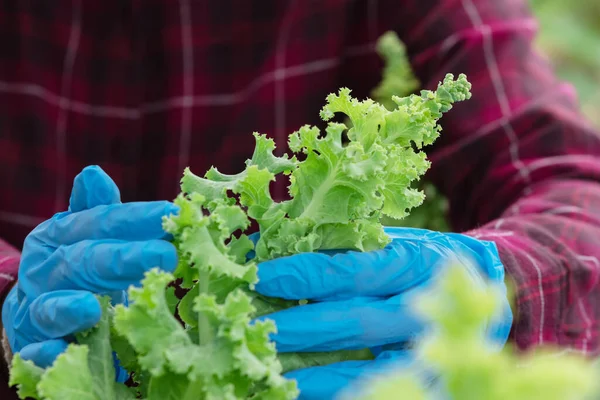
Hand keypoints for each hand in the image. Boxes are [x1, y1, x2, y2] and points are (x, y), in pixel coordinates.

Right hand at [2, 166, 177, 378]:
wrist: (32, 309)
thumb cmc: (74, 268)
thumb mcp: (83, 235)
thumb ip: (95, 210)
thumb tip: (94, 173)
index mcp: (59, 237)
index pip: (98, 222)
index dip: (134, 218)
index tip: (170, 212)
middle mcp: (46, 269)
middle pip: (83, 262)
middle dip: (123, 258)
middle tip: (166, 255)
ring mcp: (36, 309)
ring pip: (51, 307)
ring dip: (70, 308)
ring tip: (92, 308)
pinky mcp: (33, 346)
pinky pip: (36, 352)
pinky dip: (45, 353)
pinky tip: (57, 352)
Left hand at [254, 227, 512, 398]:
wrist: (484, 285)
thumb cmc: (421, 257)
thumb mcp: (388, 237)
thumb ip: (336, 243)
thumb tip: (268, 244)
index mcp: (413, 262)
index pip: (350, 271)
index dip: (302, 275)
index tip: (259, 274)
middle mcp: (421, 308)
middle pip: (353, 324)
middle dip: (298, 328)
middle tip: (253, 327)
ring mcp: (425, 350)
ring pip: (364, 367)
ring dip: (310, 372)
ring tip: (267, 367)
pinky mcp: (424, 379)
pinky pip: (372, 389)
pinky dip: (333, 392)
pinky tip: (298, 389)